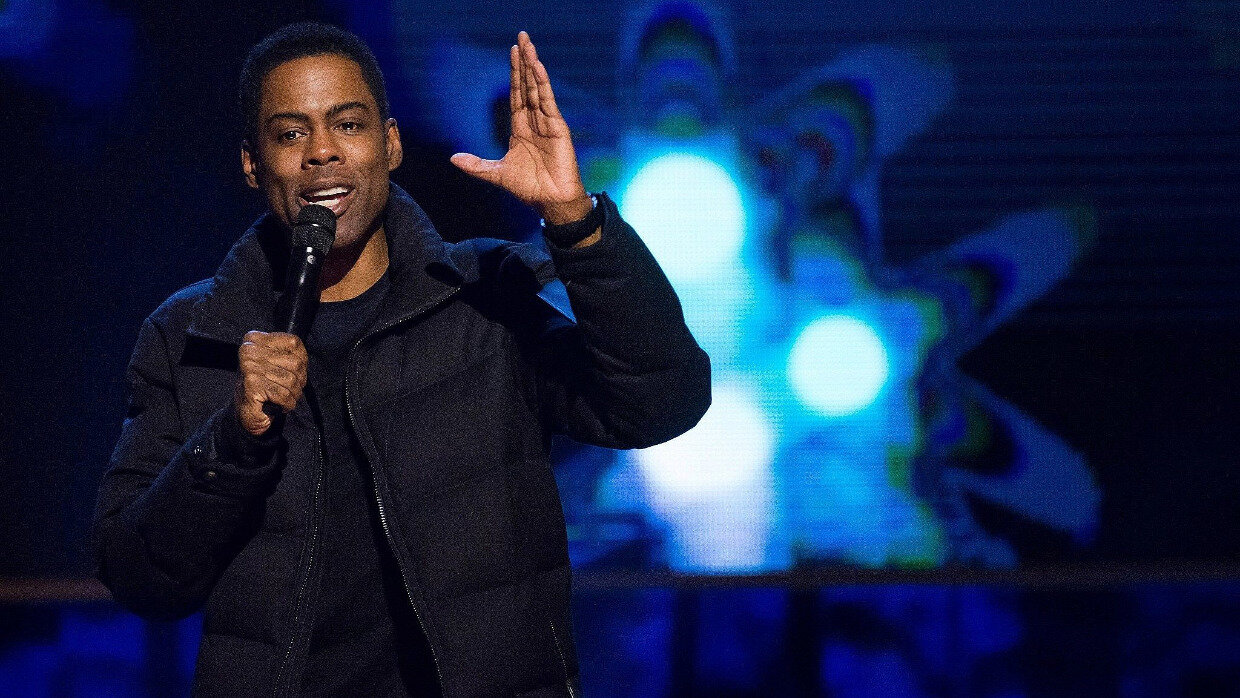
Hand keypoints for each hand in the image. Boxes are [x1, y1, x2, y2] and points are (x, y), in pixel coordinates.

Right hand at [235, 331, 307, 435]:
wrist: (245, 414)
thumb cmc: (262, 388)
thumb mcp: (275, 363)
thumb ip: (288, 354)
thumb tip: (304, 358)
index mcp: (255, 340)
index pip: (294, 343)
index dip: (302, 360)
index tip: (296, 372)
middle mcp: (250, 350)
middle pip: (296, 363)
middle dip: (299, 380)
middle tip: (290, 389)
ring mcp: (250, 367)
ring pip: (291, 380)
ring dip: (294, 394)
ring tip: (285, 398)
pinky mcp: (252, 385)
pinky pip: (284, 395)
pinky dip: (287, 404)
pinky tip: (280, 405)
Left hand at [450, 31, 592, 224]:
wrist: (550, 203)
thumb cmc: (529, 189)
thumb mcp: (496, 174)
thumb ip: (477, 165)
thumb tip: (453, 159)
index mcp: (521, 128)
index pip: (517, 94)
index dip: (515, 73)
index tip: (513, 52)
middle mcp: (535, 121)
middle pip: (528, 85)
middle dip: (524, 61)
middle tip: (522, 37)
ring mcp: (548, 123)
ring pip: (538, 89)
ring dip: (533, 66)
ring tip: (529, 45)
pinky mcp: (558, 129)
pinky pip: (548, 102)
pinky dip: (543, 85)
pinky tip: (538, 68)